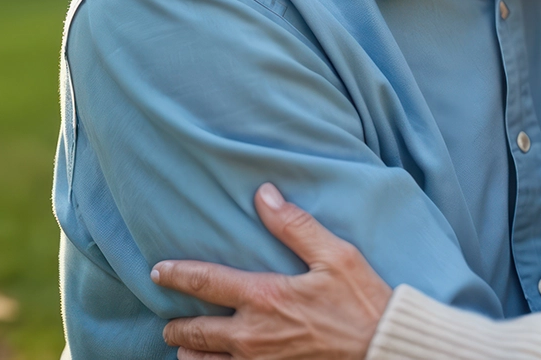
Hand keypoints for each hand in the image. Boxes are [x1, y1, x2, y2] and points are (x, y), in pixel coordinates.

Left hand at [153, 183, 393, 359]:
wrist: (383, 350)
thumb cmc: (362, 302)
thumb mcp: (336, 255)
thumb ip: (295, 226)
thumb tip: (264, 195)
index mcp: (264, 297)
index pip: (204, 282)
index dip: (175, 275)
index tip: (157, 272)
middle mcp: (252, 336)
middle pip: (194, 332)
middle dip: (175, 327)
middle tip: (167, 324)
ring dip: (191, 355)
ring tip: (187, 348)